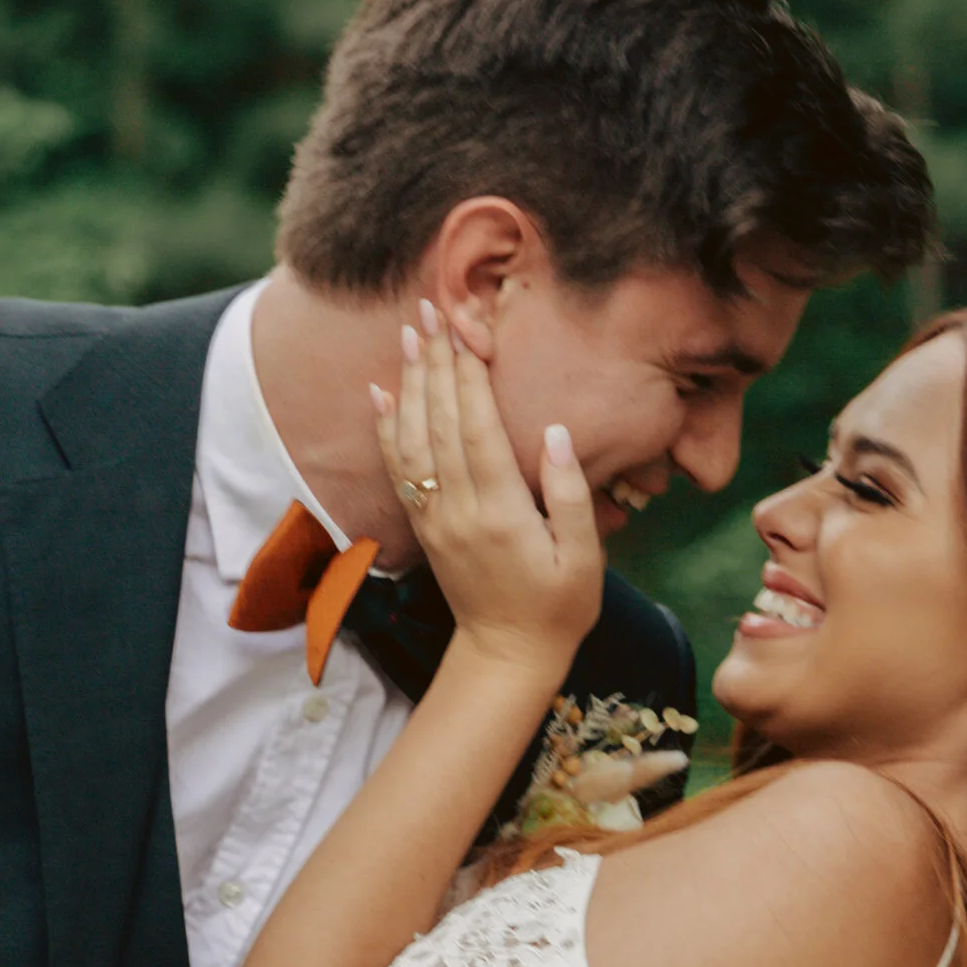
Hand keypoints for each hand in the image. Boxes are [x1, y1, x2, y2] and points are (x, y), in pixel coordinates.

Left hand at [373, 303, 602, 671]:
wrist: (506, 656)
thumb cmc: (559, 608)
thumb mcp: (584, 558)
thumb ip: (570, 496)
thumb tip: (558, 433)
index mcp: (501, 512)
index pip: (479, 429)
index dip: (469, 376)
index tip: (464, 329)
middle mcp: (459, 510)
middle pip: (441, 423)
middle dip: (435, 362)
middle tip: (428, 310)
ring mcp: (436, 519)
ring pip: (415, 440)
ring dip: (410, 384)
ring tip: (406, 335)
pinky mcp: (425, 527)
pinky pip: (399, 470)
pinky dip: (387, 429)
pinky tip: (381, 393)